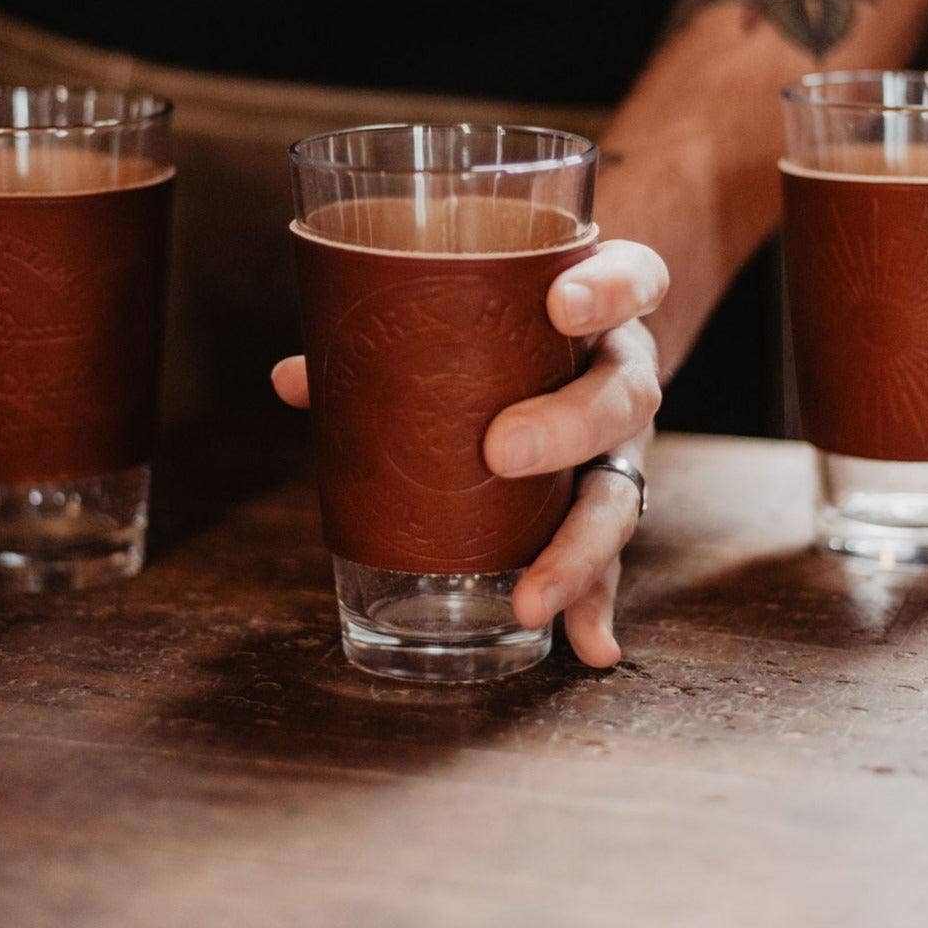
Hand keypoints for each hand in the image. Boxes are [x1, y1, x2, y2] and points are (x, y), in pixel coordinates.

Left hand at [272, 238, 667, 669]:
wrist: (581, 337)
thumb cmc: (513, 324)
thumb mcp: (476, 314)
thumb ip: (395, 341)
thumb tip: (294, 378)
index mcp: (602, 308)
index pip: (633, 281)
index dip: (608, 291)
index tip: (562, 307)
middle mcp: (624, 372)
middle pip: (623, 395)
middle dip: (567, 426)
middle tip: (501, 451)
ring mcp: (624, 441)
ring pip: (623, 488)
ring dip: (579, 548)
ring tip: (532, 596)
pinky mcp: (610, 498)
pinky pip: (611, 553)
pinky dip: (597, 600)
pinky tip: (589, 646)